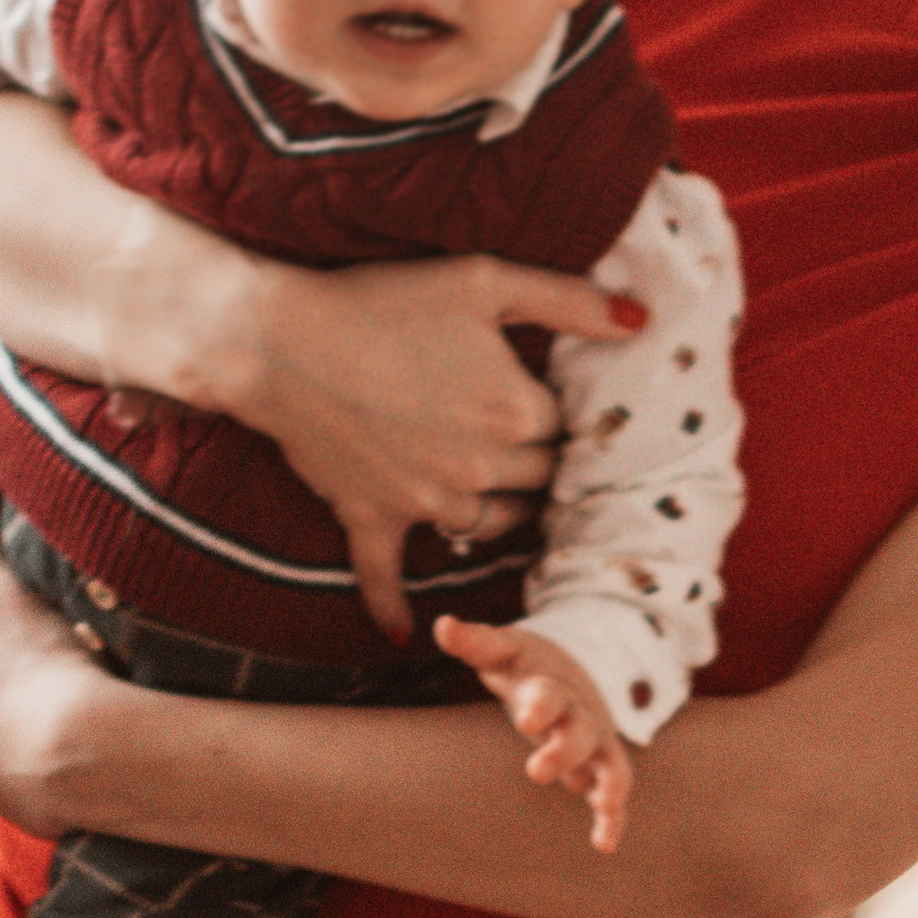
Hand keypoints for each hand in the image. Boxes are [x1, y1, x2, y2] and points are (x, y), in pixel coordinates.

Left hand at [0, 461, 121, 835]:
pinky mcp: (29, 813)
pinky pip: (37, 794)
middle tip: (43, 693)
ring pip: (1, 760)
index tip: (15, 657)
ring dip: (26, 749)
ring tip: (68, 731)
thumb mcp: (3, 591)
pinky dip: (56, 782)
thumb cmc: (41, 664)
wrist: (85, 750)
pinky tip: (84, 767)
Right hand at [249, 260, 645, 642]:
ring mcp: (424, 499)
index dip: (558, 415)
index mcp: (514, 410)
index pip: (565, 429)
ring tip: (502, 500)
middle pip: (538, 481)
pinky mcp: (371, 517)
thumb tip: (639, 320)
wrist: (278, 337)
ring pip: (489, 526)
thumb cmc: (383, 299)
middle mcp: (478, 466)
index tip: (550, 405)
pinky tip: (399, 637)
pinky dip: (390, 606)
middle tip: (536, 453)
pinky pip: (384, 576)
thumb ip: (567, 301)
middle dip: (540, 465)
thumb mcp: (484, 280)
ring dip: (499, 515)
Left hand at [433, 617, 632, 852]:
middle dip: (562, 750)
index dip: (540, 704)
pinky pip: (612, 789)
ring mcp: (593, 739)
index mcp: (548, 684)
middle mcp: (576, 712)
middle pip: (577, 729)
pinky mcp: (600, 764)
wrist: (574, 667)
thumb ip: (475, 643)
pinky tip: (604, 845)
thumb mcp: (503, 651)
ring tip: (605, 802)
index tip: (528, 719)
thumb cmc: (525, 667)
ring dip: (608, 781)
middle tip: (538, 771)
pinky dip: (612, 817)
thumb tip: (442, 624)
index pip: (546, 691)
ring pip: (607, 760)